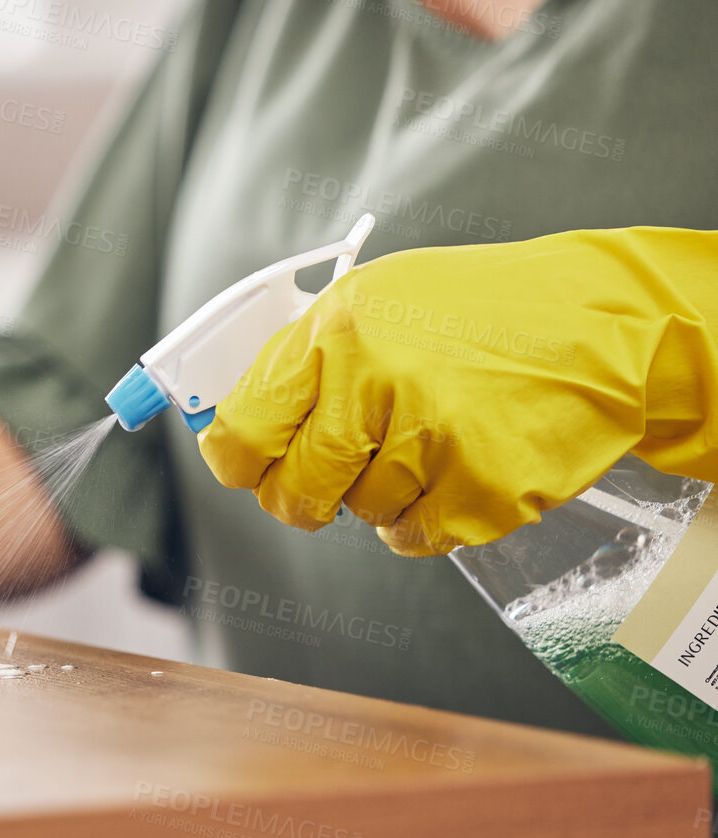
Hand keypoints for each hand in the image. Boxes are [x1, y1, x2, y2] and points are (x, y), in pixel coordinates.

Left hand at [197, 228, 717, 554]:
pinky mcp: (480, 491)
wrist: (605, 326)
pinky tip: (454, 470)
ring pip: (357, 513)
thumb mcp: (375, 301)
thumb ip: (300, 361)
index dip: (239, 461)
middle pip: (292, 492)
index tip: (248, 467)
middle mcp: (377, 385)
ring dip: (378, 494)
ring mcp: (433, 442)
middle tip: (327, 477)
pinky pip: (413, 537)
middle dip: (300, 496)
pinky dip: (424, 518)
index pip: (243, 432)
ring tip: (426, 440)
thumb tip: (233, 427)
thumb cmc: (480, 313)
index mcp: (337, 333)